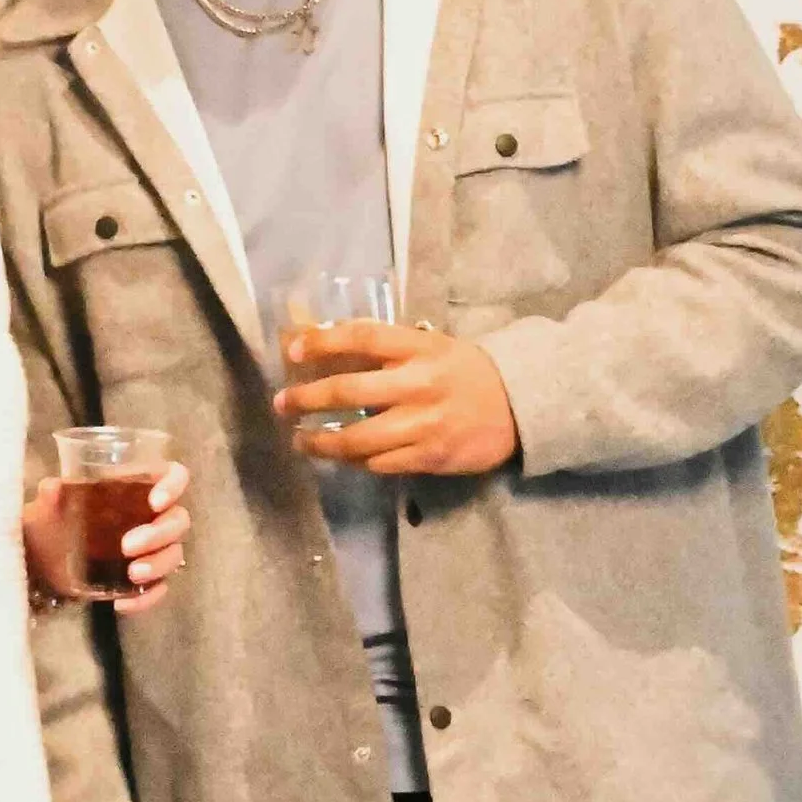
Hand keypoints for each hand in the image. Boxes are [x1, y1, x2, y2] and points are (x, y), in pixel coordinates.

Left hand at [24, 462, 191, 613]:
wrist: (44, 560)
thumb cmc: (55, 521)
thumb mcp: (49, 507)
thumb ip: (51, 496)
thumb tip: (53, 487)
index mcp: (139, 487)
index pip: (174, 476)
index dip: (173, 486)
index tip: (155, 502)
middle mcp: (153, 516)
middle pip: (178, 520)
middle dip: (158, 534)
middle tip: (127, 546)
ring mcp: (153, 549)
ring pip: (174, 554)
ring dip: (158, 565)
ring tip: (132, 575)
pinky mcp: (147, 578)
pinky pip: (159, 588)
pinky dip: (146, 597)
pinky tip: (122, 603)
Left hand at [276, 322, 518, 477]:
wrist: (519, 406)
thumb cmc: (466, 372)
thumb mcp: (432, 346)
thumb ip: (388, 350)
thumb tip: (327, 345)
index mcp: (420, 348)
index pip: (362, 338)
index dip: (322, 342)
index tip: (292, 350)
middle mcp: (419, 385)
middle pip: (349, 391)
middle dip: (307, 399)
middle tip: (283, 404)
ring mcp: (424, 425)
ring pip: (358, 439)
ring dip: (321, 441)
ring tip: (300, 440)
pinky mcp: (430, 457)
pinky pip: (379, 463)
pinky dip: (355, 461)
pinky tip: (341, 457)